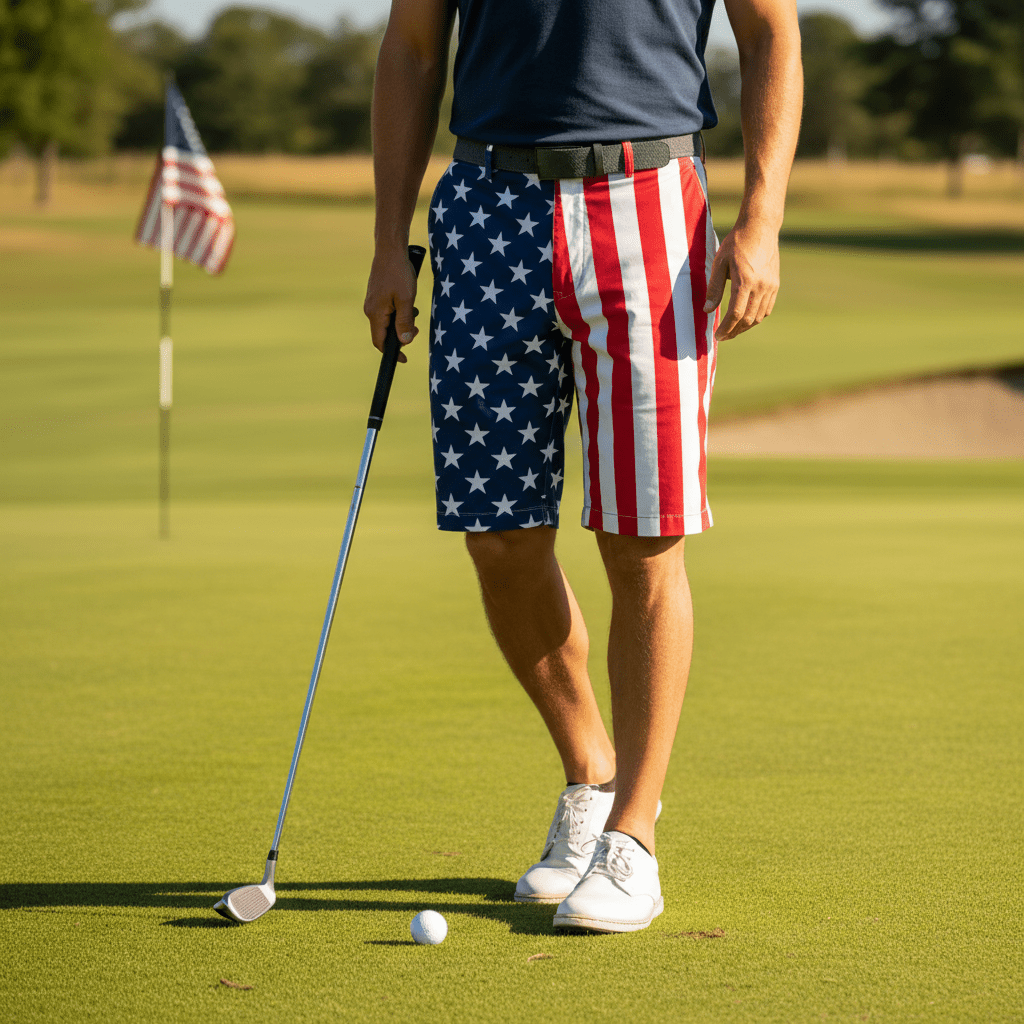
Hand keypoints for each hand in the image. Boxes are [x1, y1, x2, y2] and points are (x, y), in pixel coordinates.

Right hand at [363, 247, 419, 362]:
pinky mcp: (376, 296)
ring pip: (387, 322)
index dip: (392, 353)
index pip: (380, 342)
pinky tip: (407, 303)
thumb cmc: (399, 273)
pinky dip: (398, 313)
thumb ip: (405, 322)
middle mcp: (370, 310)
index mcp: (375, 314)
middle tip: (416, 329)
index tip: (404, 359)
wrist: (390, 250)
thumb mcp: (406, 300)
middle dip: (401, 335)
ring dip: (402, 323)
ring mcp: (372, 303)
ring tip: (413, 312)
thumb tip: (405, 341)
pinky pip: (387, 312)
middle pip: (384, 333)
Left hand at [703, 220, 779, 341]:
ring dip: (744, 327)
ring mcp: (771, 286)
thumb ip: (714, 288)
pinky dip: (755, 318)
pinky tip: (745, 320)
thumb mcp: (719, 263)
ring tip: (732, 331)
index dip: (726, 329)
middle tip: (722, 337)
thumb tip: (707, 310)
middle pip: (747, 319)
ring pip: (758, 317)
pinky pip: (766, 309)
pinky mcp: (775, 284)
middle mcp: (761, 286)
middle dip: (734, 332)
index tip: (717, 336)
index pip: (735, 314)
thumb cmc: (736, 243)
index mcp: (745, 281)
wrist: (760, 227)